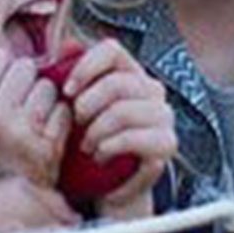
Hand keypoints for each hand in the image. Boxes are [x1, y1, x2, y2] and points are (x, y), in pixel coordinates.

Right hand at [0, 47, 67, 186]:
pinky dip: (59, 121)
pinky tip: (44, 134)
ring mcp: (23, 131)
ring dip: (45, 101)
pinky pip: (63, 112)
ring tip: (31, 122)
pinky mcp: (47, 146)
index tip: (1, 86)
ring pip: (48, 87)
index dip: (5, 69)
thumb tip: (32, 43)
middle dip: (27, 83)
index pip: (0, 56)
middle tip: (18, 107)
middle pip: (26, 68)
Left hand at [63, 40, 175, 209]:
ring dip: (96, 132)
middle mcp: (152, 90)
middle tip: (77, 127)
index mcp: (130, 73)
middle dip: (87, 107)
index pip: (112, 49)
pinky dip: (110, 148)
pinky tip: (100, 157)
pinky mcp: (166, 144)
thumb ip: (72, 78)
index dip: (86, 66)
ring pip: (123, 110)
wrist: (108, 188)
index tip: (67, 92)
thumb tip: (66, 44)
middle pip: (116, 83)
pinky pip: (134, 138)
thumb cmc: (89, 144)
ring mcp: (163, 117)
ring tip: (86, 148)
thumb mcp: (76, 110)